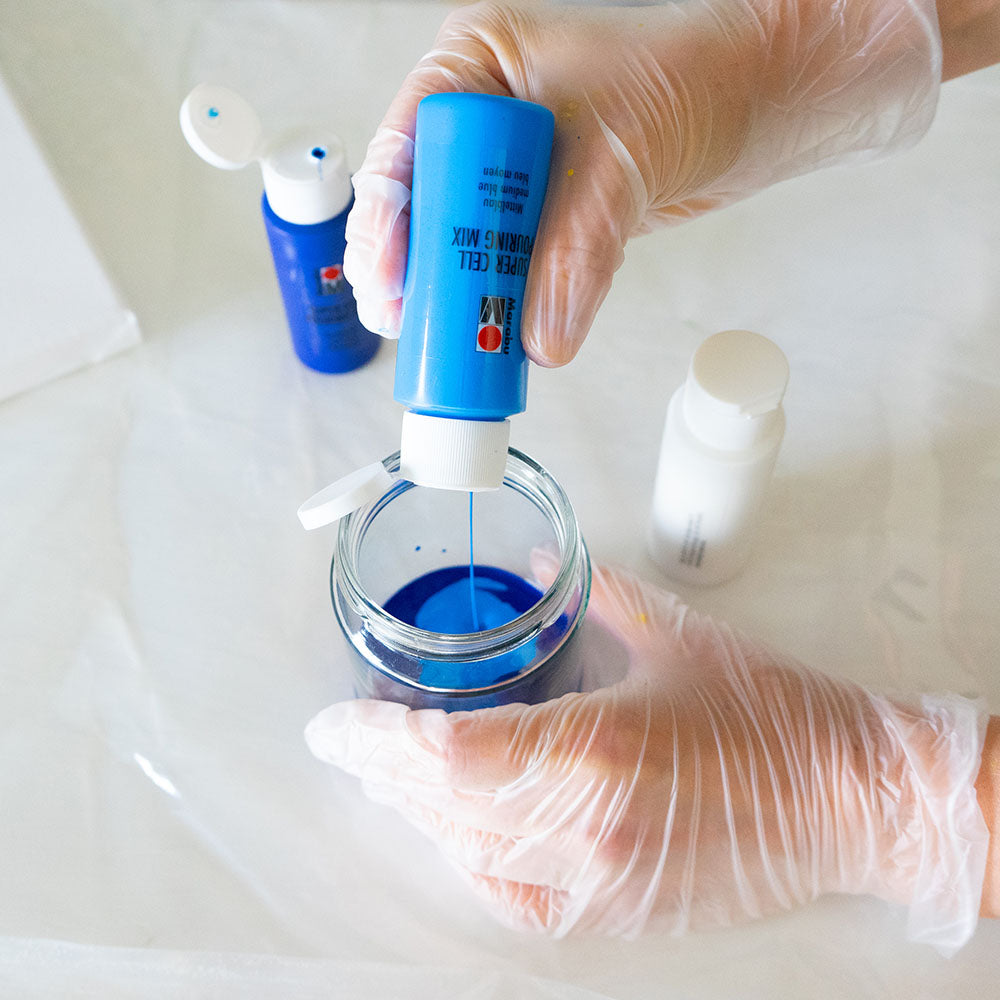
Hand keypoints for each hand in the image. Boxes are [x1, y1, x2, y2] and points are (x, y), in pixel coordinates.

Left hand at [306, 555, 987, 951]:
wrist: (844, 797)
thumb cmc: (766, 710)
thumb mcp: (675, 632)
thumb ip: (591, 592)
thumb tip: (534, 568)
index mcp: (592, 749)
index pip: (448, 754)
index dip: (378, 741)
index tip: (335, 724)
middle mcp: (582, 826)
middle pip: (443, 805)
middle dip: (382, 771)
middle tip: (349, 738)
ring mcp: (596, 879)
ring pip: (470, 851)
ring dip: (418, 811)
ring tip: (386, 774)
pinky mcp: (615, 911)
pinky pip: (515, 896)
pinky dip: (471, 861)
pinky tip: (454, 831)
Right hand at [342, 0, 939, 363]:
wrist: (762, 98)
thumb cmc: (702, 74)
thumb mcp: (621, 154)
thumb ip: (575, 247)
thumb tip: (537, 333)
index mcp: (477, 67)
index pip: (408, 148)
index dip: (393, 220)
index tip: (396, 280)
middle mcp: (485, 121)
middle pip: (422, 207)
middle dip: (417, 271)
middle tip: (413, 326)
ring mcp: (513, 174)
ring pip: (462, 247)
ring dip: (461, 299)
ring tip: (453, 344)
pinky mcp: (546, 217)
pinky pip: (511, 270)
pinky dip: (507, 305)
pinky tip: (497, 332)